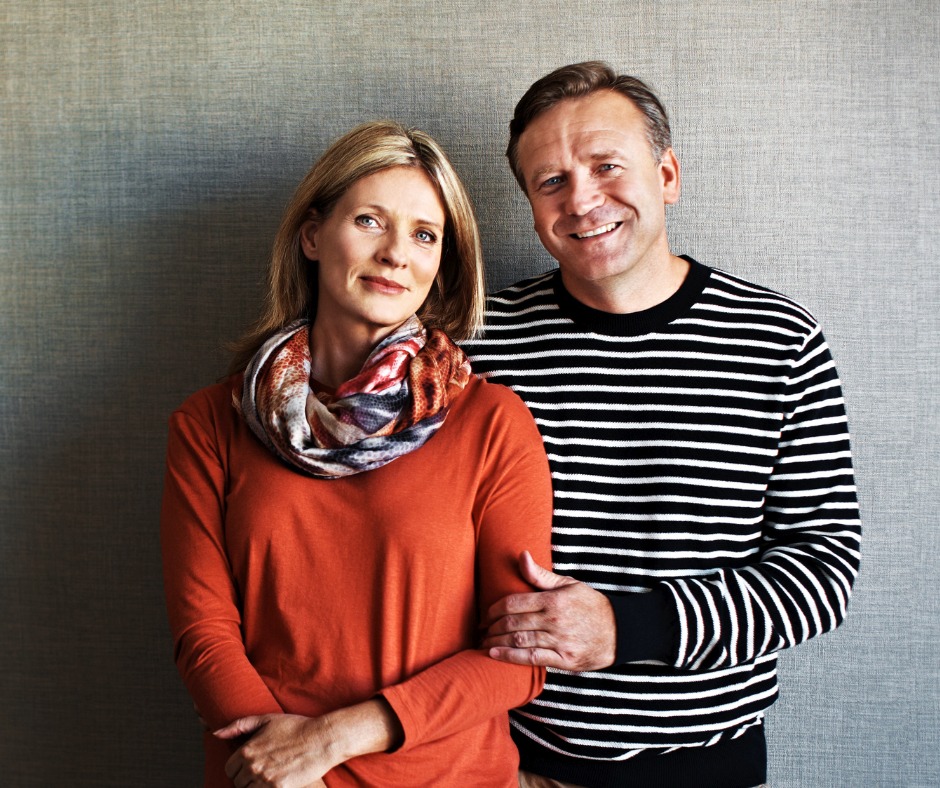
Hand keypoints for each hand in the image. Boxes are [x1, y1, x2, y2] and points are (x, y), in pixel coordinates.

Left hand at [216, 714, 336, 787]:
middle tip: (263, 771)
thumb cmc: (296, 727)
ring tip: (270, 777)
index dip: (239, 768)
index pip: (230, 769)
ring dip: (256, 787)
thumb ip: (239, 725)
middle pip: (238, 783)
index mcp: (247, 750)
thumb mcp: (267, 720)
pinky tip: (276, 782)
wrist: (322, 739)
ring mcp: (265, 780)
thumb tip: (217, 734)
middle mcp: (253, 767)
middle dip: (248, 779)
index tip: (251, 766)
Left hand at [483, 551, 616, 670]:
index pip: (514, 603)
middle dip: (491, 627)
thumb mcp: (568, 584)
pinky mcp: (564, 660)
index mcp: (553, 600)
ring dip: (496, 642)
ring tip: (483, 642)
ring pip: (519, 641)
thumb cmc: (590, 605)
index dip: (494, 609)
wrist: (620, 631)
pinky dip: (510, 657)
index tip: (485, 614)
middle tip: (481, 629)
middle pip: (513, 623)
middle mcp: (554, 620)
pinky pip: (532, 658)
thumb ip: (540, 575)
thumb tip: (521, 555)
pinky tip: (495, 655)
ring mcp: (559, 641)